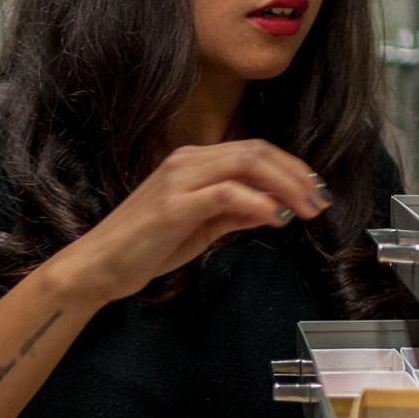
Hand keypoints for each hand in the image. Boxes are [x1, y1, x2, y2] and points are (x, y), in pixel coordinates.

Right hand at [55, 139, 330, 304]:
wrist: (99, 266)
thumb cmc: (142, 248)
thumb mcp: (200, 227)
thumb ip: (234, 213)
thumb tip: (273, 207)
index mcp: (192, 163)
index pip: (253, 151)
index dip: (290, 168)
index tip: (314, 190)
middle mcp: (186, 162)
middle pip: (256, 151)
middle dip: (296, 175)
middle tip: (319, 202)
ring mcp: (178, 180)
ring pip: (246, 164)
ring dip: (284, 186)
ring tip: (304, 210)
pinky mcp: (173, 205)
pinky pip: (226, 193)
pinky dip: (256, 203)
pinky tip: (274, 218)